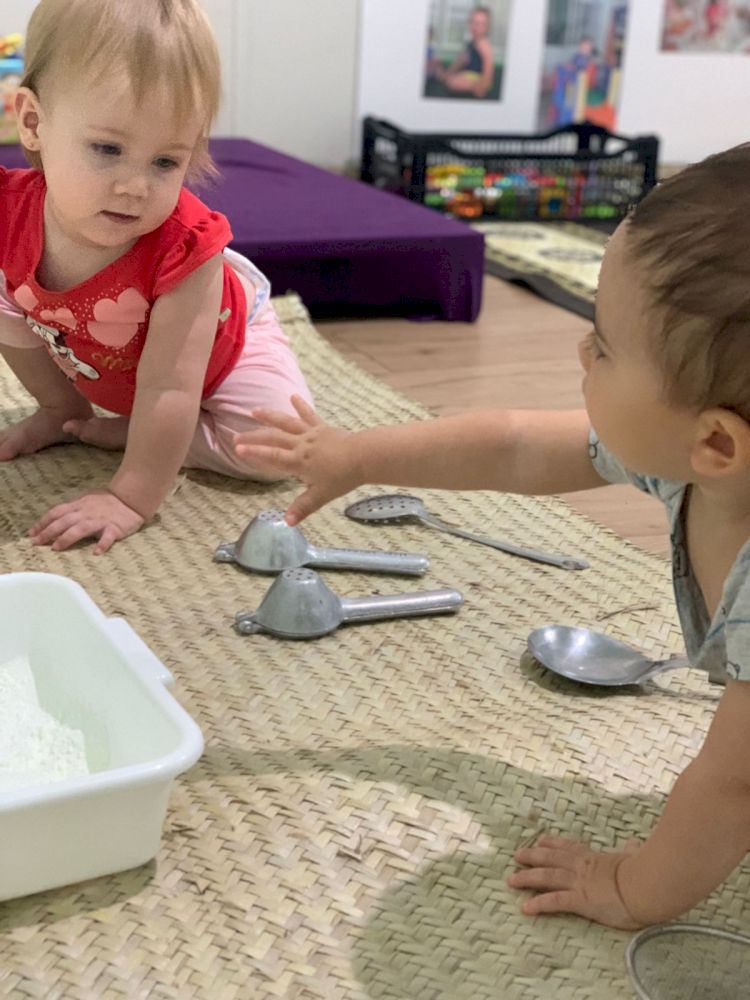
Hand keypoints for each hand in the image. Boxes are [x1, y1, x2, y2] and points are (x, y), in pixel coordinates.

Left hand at [29, 489, 144, 553]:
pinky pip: (108, 536)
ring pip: (81, 528)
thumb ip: (73, 510)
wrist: (131, 499)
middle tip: (36, 543)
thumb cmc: (108, 502)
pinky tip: (96, 552)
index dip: (43, 523)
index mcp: (79, 506)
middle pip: (64, 521)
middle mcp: (86, 512)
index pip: (56, 513)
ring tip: (57, 548)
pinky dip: (102, 544)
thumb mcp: (87, 501)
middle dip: (48, 532)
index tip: (31, 533)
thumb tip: (55, 519)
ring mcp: (100, 520)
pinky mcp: (114, 527)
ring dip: (67, 538)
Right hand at [234, 395, 360, 523]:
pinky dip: (301, 406)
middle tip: (236, 436)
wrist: (364, 456)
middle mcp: (301, 445)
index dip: (254, 452)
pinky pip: (309, 416)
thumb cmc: (342, 477)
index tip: (238, 448)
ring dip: (269, 416)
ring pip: (286, 423)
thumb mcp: (321, 496)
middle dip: (254, 437)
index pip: (272, 456)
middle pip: (273, 439)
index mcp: (298, 462)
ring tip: (253, 410)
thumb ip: (303, 507)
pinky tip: (293, 397)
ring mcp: (311, 434)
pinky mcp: (322, 428)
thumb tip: (287, 522)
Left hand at [507, 834, 642, 929]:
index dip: (554, 843)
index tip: (541, 840)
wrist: (646, 884)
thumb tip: (635, 842)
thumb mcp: (635, 858)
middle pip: (552, 859)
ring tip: (511, 879)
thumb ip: (631, 851)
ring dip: (527, 878)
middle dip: (533, 856)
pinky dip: (539, 904)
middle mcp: (582, 868)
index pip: (570, 848)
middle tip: (517, 855)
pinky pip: (555, 902)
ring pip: (547, 877)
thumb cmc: (645, 872)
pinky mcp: (580, 901)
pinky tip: (525, 908)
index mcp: (596, 858)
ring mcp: (579, 883)